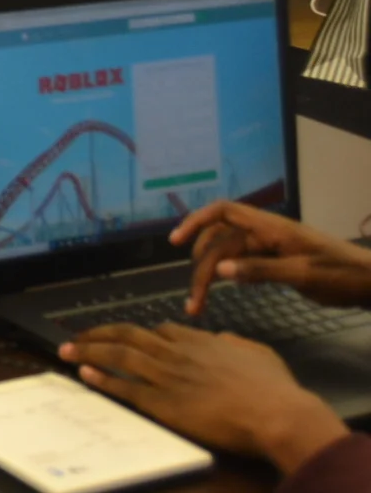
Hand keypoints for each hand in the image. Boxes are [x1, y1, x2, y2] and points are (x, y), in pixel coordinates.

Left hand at [62, 324, 348, 473]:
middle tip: (77, 334)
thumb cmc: (274, 389)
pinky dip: (102, 378)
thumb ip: (236, 343)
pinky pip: (124, 387)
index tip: (123, 335)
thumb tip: (224, 338)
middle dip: (98, 333)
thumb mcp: (258, 354)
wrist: (275, 414)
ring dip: (88, 350)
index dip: (138, 332)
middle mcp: (177, 353)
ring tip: (66, 348)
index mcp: (199, 341)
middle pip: (128, 335)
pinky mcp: (163, 403)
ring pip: (118, 356)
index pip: (159, 330)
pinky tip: (85, 372)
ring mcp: (167, 376)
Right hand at [170, 200, 370, 313]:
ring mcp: (271, 248)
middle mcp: (265, 234)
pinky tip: (224, 292)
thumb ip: (261, 270)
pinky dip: (229, 277)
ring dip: (211, 276)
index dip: (196, 221)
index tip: (175, 243)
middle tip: (194, 301)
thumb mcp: (302, 274)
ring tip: (199, 304)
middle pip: (220, 241)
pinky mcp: (277, 262)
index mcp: (270, 228)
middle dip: (201, 267)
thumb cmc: (341, 275)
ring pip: (229, 256)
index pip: (224, 212)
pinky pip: (243, 264)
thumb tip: (220, 269)